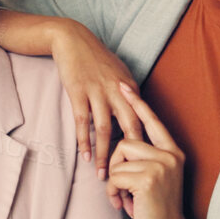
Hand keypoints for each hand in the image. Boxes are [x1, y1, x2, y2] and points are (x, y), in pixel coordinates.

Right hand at [50, 19, 139, 178]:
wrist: (73, 40)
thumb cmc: (96, 58)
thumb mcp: (120, 73)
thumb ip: (129, 95)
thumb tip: (137, 115)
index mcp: (131, 89)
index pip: (143, 122)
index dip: (146, 146)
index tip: (146, 166)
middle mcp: (118, 92)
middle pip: (130, 128)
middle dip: (130, 156)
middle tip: (130, 178)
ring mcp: (98, 92)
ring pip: (105, 130)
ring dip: (104, 154)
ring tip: (103, 175)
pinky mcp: (79, 93)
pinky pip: (82, 122)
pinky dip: (84, 140)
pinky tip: (85, 156)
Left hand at [105, 84, 192, 218]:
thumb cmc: (157, 210)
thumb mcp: (155, 180)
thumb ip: (144, 160)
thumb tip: (121, 146)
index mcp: (173, 152)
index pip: (152, 121)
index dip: (137, 103)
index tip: (123, 85)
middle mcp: (170, 155)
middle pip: (126, 141)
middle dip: (115, 166)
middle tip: (123, 189)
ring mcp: (160, 166)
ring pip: (118, 159)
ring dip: (114, 182)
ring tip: (126, 199)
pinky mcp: (148, 179)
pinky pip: (114, 176)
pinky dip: (113, 192)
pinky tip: (125, 206)